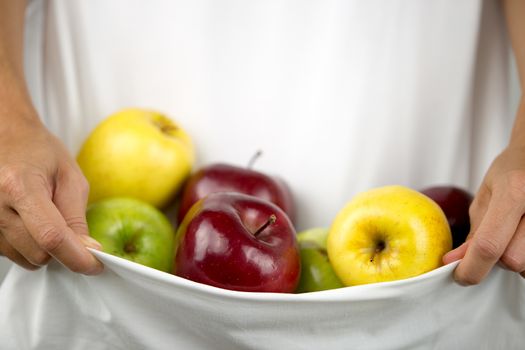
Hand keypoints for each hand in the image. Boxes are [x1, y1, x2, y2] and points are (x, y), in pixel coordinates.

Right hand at [0, 116, 102, 273]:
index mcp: (19, 186)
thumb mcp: (69, 177)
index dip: (76, 257)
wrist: (4, 136)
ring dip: (43, 248)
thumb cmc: (38, 152)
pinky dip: (27, 244)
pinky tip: (29, 221)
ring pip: (24, 258)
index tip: (95, 265)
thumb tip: (87, 249)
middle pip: (38, 253)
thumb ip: (76, 216)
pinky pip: (10, 253)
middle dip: (62, 250)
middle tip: (71, 228)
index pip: (51, 237)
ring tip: (44, 216)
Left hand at [443, 145, 524, 283]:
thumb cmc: (513, 170)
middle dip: (497, 259)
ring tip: (515, 236)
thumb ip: (474, 231)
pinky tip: (523, 239)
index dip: (470, 268)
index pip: (488, 246)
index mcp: (515, 192)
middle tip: (495, 240)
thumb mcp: (486, 195)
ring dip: (517, 260)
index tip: (460, 275)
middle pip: (513, 261)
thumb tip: (454, 262)